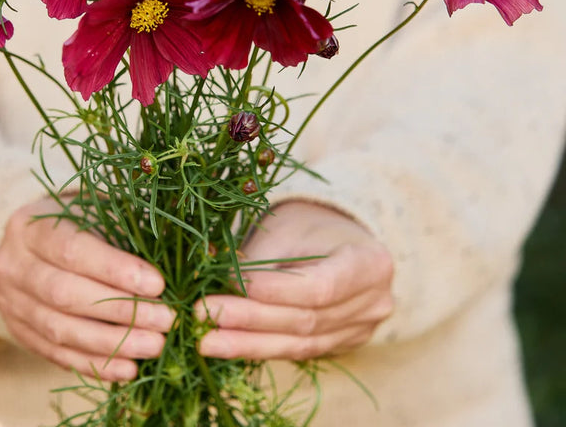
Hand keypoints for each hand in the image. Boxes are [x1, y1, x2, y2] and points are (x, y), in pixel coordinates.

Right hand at [0, 199, 174, 380]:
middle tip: (166, 320)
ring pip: (61, 330)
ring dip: (112, 343)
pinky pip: (57, 354)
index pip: (73, 250)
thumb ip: (131, 231)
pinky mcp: (17, 332)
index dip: (116, 270)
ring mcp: (10, 302)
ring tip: (154, 346)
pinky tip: (128, 368)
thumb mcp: (98, 212)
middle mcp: (12, 264)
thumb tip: (194, 255)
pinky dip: (94, 364)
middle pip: (66, 294)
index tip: (158, 285)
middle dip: (121, 311)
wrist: (34, 242)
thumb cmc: (78, 221)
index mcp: (31, 225)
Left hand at [195, 201, 393, 360]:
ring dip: (248, 343)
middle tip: (203, 315)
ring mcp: (361, 330)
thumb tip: (217, 287)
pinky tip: (227, 345)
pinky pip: (298, 352)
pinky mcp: (340, 346)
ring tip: (207, 340)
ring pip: (299, 344)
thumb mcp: (286, 229)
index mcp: (370, 263)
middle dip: (250, 319)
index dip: (275, 290)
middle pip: (306, 319)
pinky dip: (260, 347)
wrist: (337, 238)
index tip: (232, 283)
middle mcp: (374, 303)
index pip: (320, 286)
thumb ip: (258, 261)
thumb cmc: (309, 225)